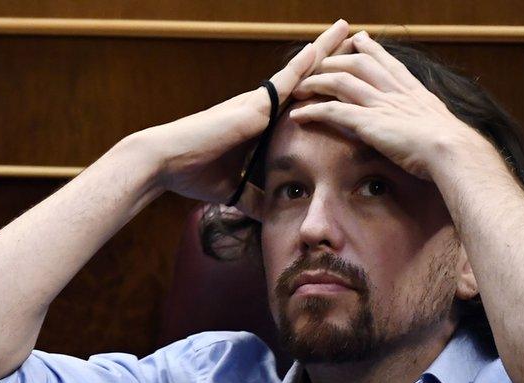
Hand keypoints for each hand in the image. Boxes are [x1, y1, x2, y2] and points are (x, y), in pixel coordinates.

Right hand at [136, 19, 350, 219]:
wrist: (166, 163)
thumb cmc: (193, 173)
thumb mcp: (234, 189)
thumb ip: (254, 198)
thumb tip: (269, 215)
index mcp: (260, 123)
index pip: (299, 99)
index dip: (321, 83)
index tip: (345, 71)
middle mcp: (261, 106)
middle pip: (305, 76)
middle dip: (330, 56)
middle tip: (357, 35)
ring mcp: (258, 103)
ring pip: (300, 71)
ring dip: (324, 49)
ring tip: (348, 27)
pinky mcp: (252, 107)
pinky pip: (283, 83)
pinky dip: (301, 66)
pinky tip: (319, 48)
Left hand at [288, 31, 484, 181]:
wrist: (452, 150)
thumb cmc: (452, 145)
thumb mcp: (441, 125)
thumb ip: (428, 119)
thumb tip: (433, 127)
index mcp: (411, 89)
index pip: (386, 60)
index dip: (369, 48)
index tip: (358, 38)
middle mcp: (393, 90)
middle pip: (356, 63)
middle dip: (333, 61)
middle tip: (315, 64)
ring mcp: (379, 103)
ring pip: (339, 82)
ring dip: (315, 83)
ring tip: (297, 88)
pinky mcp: (367, 121)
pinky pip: (332, 110)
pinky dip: (313, 111)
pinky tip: (298, 116)